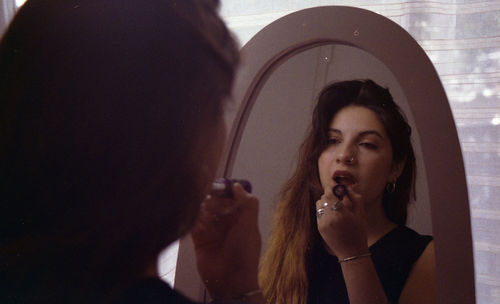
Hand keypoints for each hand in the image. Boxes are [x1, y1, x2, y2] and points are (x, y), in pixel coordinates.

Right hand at [191, 183, 260, 299]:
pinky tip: (196, 220)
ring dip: (201, 208)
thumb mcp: (249, 226)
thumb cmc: (244, 253)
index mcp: (240, 217)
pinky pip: (193, 223)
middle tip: (209, 200)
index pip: (232, 196)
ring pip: (203, 210)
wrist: (230, 281)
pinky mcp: (199, 238)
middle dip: (212, 198)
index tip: (219, 184)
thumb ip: (247, 204)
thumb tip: (237, 185)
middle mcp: (226, 221)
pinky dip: (193, 219)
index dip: (226, 189)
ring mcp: (212, 229)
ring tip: (203, 213)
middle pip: (216, 201)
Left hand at [315, 185, 368, 258]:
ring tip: (337, 206)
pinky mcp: (319, 227)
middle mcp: (328, 217)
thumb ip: (355, 198)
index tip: (339, 186)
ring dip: (326, 201)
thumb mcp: (361, 214)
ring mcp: (322, 223)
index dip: (334, 187)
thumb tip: (348, 186)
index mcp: (340, 213)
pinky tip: (333, 214)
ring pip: (319, 203)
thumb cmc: (359, 233)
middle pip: (324, 197)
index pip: (331, 192)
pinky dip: (324, 209)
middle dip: (331, 194)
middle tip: (340, 196)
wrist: (351, 253)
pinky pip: (319, 212)